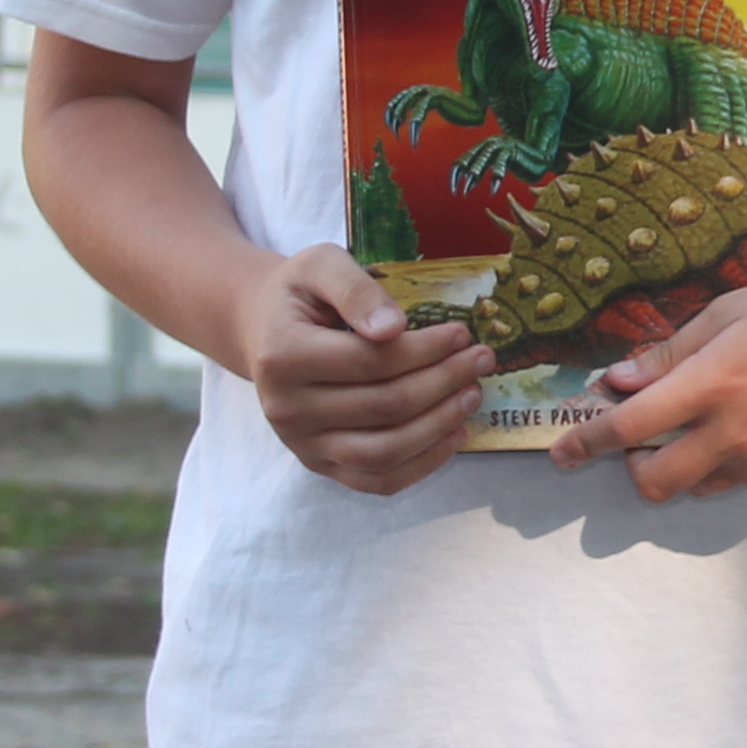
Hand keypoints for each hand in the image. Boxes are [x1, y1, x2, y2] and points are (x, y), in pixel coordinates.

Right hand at [239, 243, 492, 496]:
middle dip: (443, 382)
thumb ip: (355, 290)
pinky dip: (422, 464)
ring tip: (473, 394)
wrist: (264, 330)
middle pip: (384, 406)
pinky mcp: (320, 465)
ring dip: (439, 425)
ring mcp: (302, 444)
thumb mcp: (320, 266)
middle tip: (482, 359)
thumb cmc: (300, 295)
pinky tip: (454, 435)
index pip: (371, 362)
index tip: (463, 333)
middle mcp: (287, 410)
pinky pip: (377, 481)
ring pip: (384, 451)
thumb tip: (394, 329)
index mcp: (283, 357)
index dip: (425, 350)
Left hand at [547, 259, 746, 502]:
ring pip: (693, 486)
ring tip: (696, 421)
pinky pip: (733, 481)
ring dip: (677, 464)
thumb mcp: (733, 309)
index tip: (560, 452)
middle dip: (630, 469)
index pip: (630, 427)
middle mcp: (734, 432)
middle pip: (654, 483)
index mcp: (714, 382)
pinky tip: (742, 423)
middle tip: (635, 437)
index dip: (586, 442)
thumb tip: (618, 382)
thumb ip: (671, 350)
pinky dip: (719, 461)